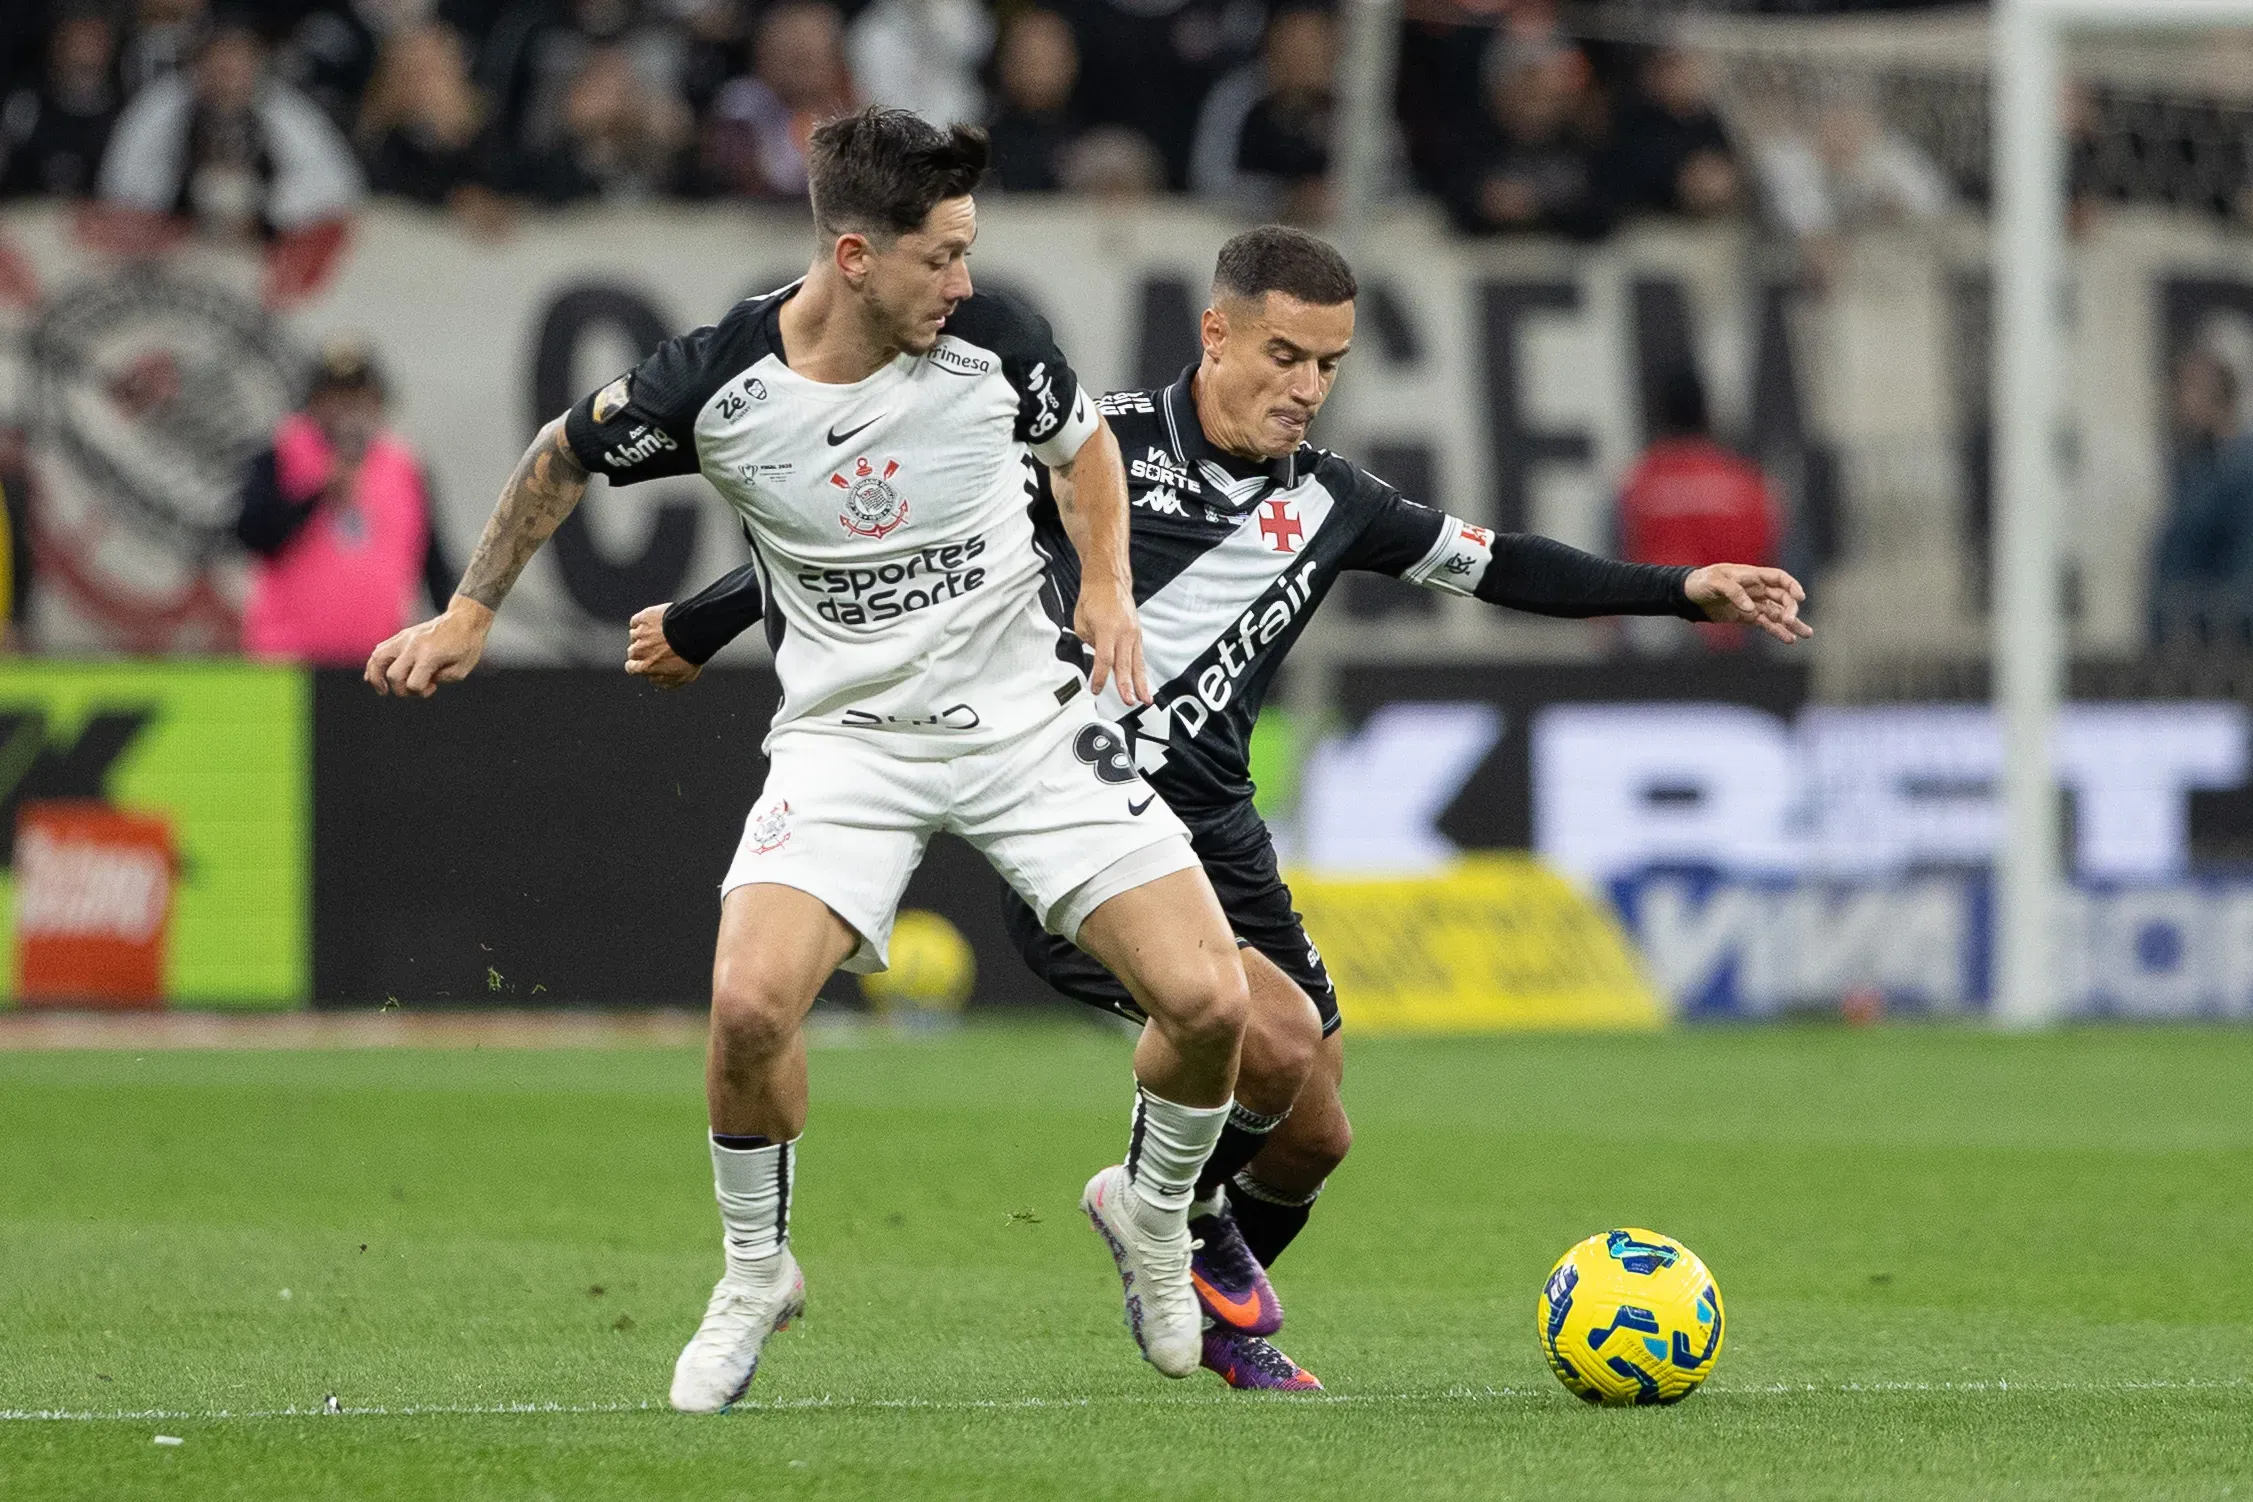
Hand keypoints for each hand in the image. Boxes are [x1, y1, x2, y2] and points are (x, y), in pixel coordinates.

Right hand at [366, 596, 492, 696]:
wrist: (464, 619)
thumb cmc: (466, 646)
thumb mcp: (461, 670)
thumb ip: (440, 680)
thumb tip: (419, 682)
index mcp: (430, 654)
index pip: (413, 683)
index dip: (422, 692)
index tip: (433, 686)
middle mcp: (413, 645)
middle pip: (393, 675)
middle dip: (402, 690)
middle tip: (416, 688)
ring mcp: (405, 638)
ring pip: (377, 659)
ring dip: (376, 678)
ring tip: (382, 690)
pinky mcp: (401, 635)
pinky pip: (379, 650)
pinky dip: (374, 664)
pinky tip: (373, 676)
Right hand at [626, 604, 700, 687]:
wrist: (694, 633)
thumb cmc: (690, 656)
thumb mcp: (683, 677)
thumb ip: (666, 682)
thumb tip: (654, 680)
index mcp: (646, 666)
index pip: (631, 667)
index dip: (636, 665)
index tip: (644, 661)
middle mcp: (640, 650)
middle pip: (633, 651)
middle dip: (642, 650)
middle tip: (656, 646)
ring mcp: (641, 633)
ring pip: (634, 635)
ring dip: (643, 635)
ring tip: (658, 633)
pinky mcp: (645, 617)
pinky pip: (636, 621)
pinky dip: (641, 622)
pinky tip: (652, 622)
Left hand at [1074, 578, 1150, 705]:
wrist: (1109, 581)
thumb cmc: (1094, 598)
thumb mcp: (1082, 623)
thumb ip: (1089, 643)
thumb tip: (1095, 657)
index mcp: (1108, 630)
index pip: (1104, 659)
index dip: (1100, 677)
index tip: (1095, 688)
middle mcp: (1124, 633)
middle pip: (1125, 665)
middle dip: (1127, 686)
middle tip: (1129, 701)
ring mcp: (1133, 633)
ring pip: (1137, 663)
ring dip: (1141, 683)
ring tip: (1145, 699)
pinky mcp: (1138, 634)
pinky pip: (1139, 656)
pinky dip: (1141, 671)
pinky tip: (1144, 683)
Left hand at [1685, 563, 1812, 643]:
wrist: (1688, 594)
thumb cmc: (1701, 581)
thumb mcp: (1715, 582)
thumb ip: (1734, 592)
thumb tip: (1751, 608)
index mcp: (1753, 576)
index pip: (1779, 578)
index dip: (1792, 586)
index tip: (1800, 597)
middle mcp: (1757, 589)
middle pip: (1782, 598)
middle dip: (1790, 609)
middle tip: (1790, 621)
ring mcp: (1753, 604)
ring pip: (1778, 613)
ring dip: (1792, 623)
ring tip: (1806, 634)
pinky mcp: (1747, 617)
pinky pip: (1766, 624)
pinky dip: (1777, 631)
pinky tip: (1789, 639)